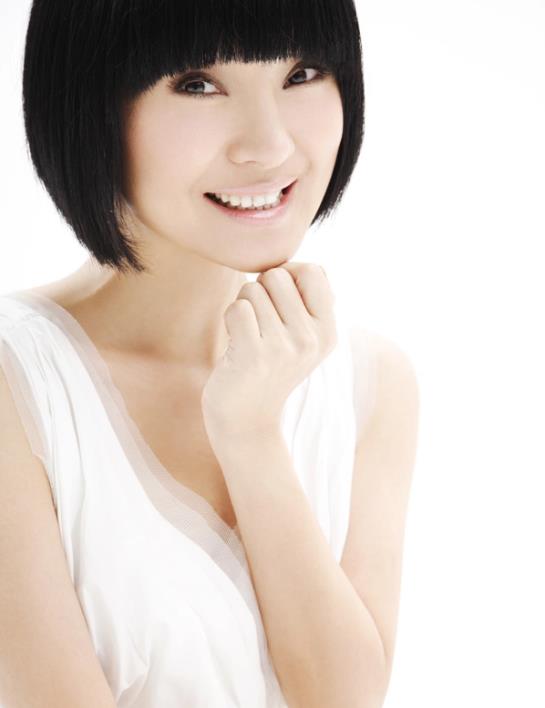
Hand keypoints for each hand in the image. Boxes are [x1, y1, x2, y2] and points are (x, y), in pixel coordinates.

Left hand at [201, 261, 336, 440]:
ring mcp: (284, 348)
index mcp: (328, 331)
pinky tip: (236, 344)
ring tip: (248, 335)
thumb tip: (304, 265)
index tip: (277, 298)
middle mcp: (311, 339)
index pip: (313, 271)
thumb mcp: (302, 338)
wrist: (247, 421)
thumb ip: (308, 301)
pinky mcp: (255, 355)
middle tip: (258, 321)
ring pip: (252, 290)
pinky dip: (230, 320)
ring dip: (243, 306)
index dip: (288, 273)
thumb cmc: (268, 368)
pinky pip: (237, 309)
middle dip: (259, 289)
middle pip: (277, 275)